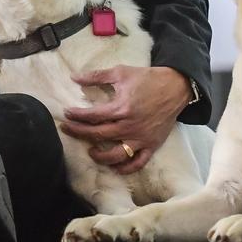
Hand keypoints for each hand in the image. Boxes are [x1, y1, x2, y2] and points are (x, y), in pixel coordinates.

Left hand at [60, 65, 188, 174]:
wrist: (175, 86)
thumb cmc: (147, 78)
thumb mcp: (120, 72)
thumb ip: (96, 76)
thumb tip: (74, 77)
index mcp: (121, 108)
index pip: (92, 116)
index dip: (77, 115)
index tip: (67, 114)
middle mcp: (129, 126)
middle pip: (99, 135)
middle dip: (79, 132)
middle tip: (67, 129)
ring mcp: (141, 138)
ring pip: (116, 154)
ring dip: (100, 156)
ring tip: (90, 151)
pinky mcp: (152, 145)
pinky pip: (137, 162)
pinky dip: (125, 168)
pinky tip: (114, 167)